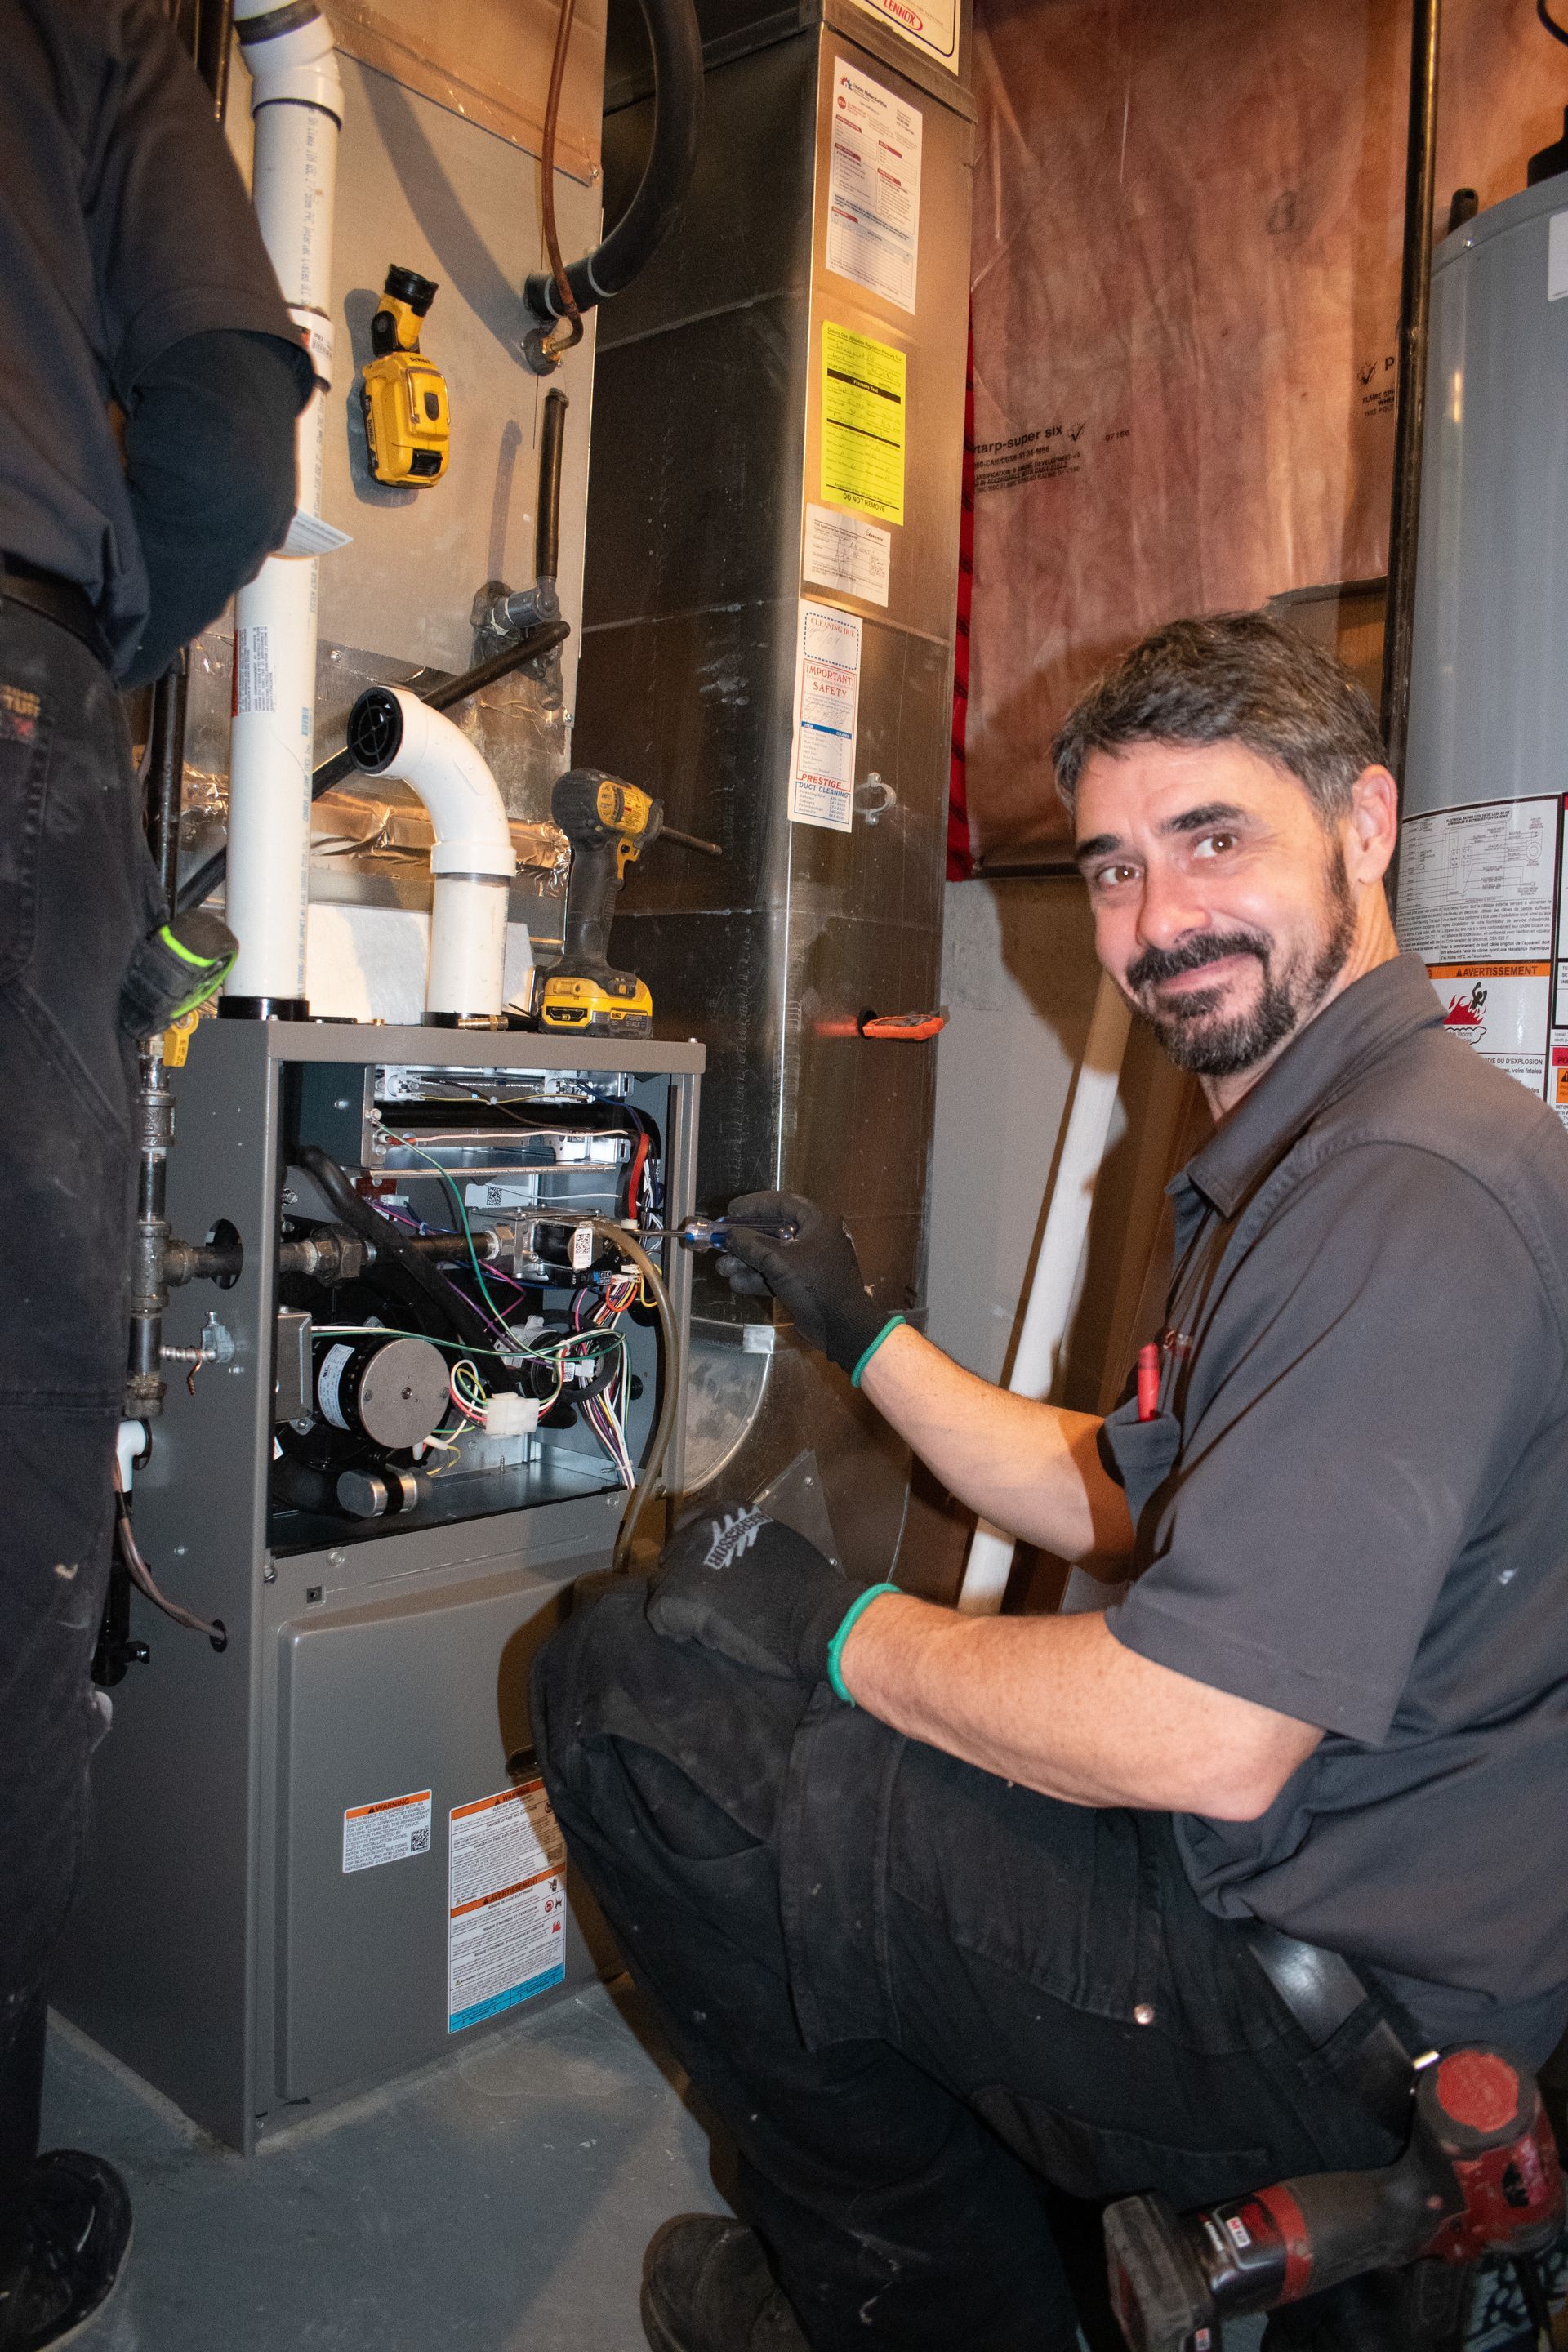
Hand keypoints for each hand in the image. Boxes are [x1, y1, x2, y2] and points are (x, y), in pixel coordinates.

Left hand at [646, 1506, 865, 1682]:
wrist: (813, 1616)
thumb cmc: (806, 1586)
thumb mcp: (773, 1542)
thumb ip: (743, 1542)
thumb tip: (727, 1556)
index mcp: (727, 1513)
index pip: (689, 1529)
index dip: (695, 1559)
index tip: (708, 1580)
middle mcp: (701, 1529)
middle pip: (673, 1558)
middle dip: (686, 1582)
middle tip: (710, 1608)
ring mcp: (686, 1561)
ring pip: (664, 1587)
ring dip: (681, 1607)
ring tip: (707, 1626)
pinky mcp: (678, 1595)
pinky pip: (660, 1617)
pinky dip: (676, 1631)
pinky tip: (702, 1638)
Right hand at [717, 1191, 893, 1373]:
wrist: (842, 1326)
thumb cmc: (815, 1285)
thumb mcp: (780, 1261)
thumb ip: (751, 1245)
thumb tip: (729, 1234)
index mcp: (818, 1222)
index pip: (782, 1203)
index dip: (754, 1205)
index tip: (731, 1211)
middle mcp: (816, 1237)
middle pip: (774, 1231)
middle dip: (745, 1240)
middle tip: (721, 1242)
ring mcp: (811, 1262)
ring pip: (774, 1255)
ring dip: (748, 1261)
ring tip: (722, 1268)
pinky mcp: (805, 1283)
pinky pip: (779, 1274)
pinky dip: (759, 1277)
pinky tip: (736, 1283)